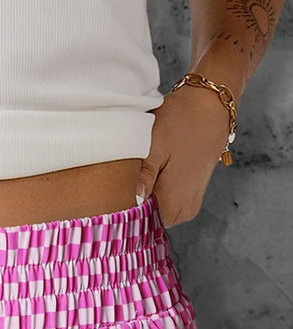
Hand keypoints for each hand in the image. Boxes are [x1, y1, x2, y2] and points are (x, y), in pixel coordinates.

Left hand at [135, 84, 232, 227]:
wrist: (212, 104)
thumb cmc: (183, 121)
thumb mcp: (155, 146)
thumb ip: (144, 177)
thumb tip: (133, 200)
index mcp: (173, 205)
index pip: (140, 224)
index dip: (125, 210)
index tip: (115, 196)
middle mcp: (184, 211)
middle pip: (149, 219)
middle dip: (136, 203)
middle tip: (129, 178)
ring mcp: (190, 203)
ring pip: (159, 210)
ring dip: (148, 195)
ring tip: (146, 171)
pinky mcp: (193, 194)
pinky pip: (169, 201)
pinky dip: (159, 190)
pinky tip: (156, 171)